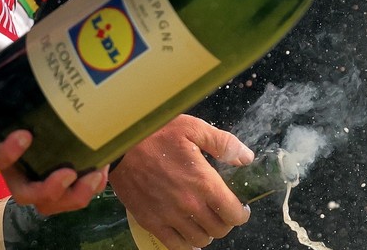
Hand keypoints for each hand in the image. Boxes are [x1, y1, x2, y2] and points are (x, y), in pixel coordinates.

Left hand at [0, 58, 107, 214]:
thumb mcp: (32, 87)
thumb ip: (55, 82)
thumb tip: (87, 58)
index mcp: (36, 155)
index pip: (62, 190)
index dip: (85, 190)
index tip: (102, 169)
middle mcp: (21, 162)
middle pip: (48, 202)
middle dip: (75, 198)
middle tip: (92, 176)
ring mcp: (2, 152)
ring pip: (24, 192)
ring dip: (50, 189)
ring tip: (67, 172)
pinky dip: (13, 151)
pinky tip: (26, 137)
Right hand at [110, 115, 252, 249]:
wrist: (120, 145)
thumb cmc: (157, 133)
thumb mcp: (193, 128)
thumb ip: (223, 144)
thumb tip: (246, 157)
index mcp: (203, 182)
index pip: (233, 214)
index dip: (241, 213)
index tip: (239, 208)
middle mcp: (189, 204)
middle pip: (219, 229)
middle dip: (224, 222)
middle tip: (220, 211)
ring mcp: (169, 216)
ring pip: (200, 240)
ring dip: (206, 232)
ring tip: (203, 220)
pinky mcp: (151, 222)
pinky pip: (176, 246)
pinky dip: (186, 244)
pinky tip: (187, 234)